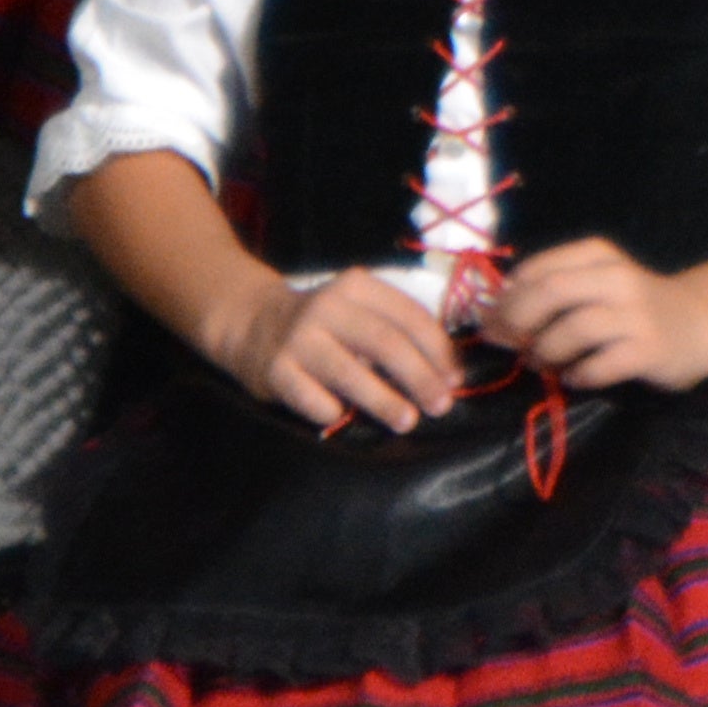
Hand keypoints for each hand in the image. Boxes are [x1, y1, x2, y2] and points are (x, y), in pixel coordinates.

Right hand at [222, 265, 461, 433]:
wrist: (252, 322)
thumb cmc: (324, 324)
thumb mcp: (359, 310)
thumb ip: (398, 331)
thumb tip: (448, 374)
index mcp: (357, 286)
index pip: (409, 316)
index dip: (437, 350)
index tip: (455, 381)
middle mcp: (328, 306)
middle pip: (385, 343)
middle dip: (419, 377)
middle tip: (440, 406)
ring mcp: (299, 338)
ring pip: (350, 373)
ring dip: (384, 400)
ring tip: (407, 421)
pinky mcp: (276, 370)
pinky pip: (313, 399)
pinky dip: (334, 412)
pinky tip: (343, 418)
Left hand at [478, 237, 707, 391]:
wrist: (703, 322)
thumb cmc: (637, 305)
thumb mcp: (598, 281)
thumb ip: (554, 287)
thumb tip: (498, 308)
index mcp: (599, 256)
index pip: (541, 268)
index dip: (508, 295)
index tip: (490, 318)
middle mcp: (617, 279)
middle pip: (552, 292)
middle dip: (518, 320)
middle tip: (506, 343)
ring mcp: (635, 316)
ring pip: (573, 328)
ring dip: (545, 350)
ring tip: (539, 363)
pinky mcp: (648, 350)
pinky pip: (600, 365)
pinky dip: (578, 375)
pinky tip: (574, 378)